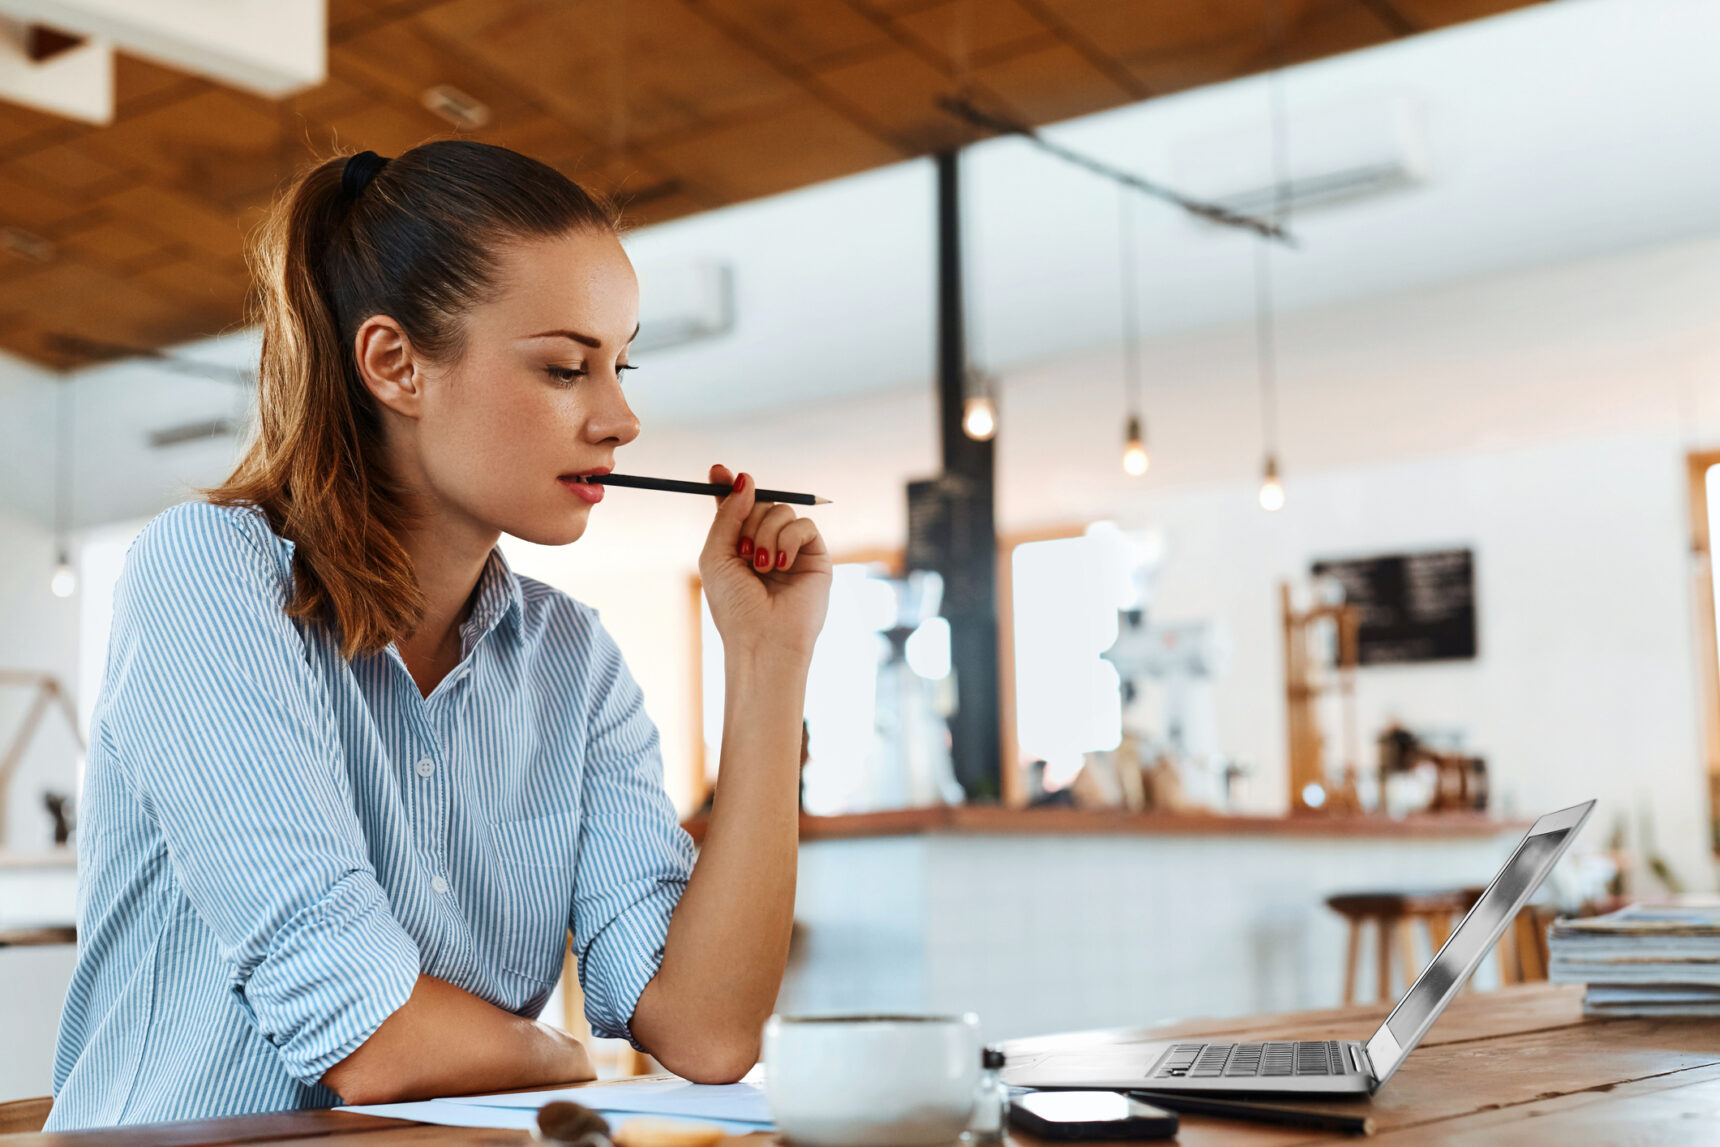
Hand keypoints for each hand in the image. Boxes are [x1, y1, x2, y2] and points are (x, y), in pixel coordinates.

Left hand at [698, 464, 831, 666]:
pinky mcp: (816, 557)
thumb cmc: (734, 606)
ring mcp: (792, 550)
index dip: (728, 486)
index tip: (717, 471)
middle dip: (748, 518)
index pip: (736, 507)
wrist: (763, 639)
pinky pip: (804, 525)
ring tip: (761, 566)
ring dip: (766, 534)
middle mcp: (766, 545)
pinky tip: (781, 565)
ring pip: (781, 510)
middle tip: (743, 549)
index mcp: (739, 546)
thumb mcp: (716, 556)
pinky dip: (789, 541)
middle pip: (759, 502)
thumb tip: (746, 478)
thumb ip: (727, 515)